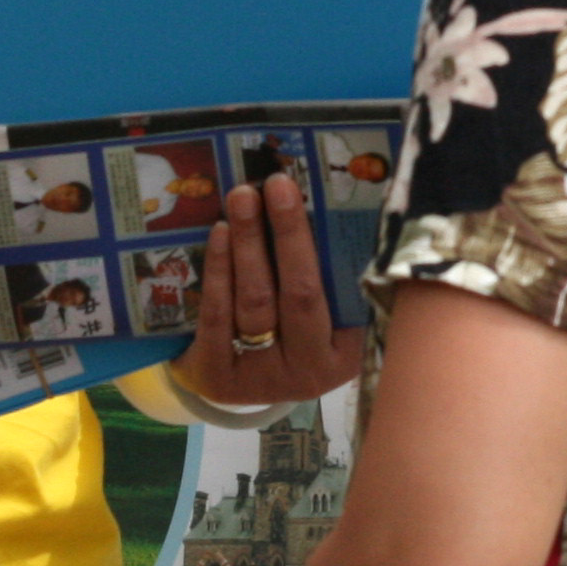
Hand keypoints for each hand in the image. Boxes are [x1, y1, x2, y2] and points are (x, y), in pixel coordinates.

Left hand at [178, 173, 368, 410]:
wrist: (231, 381)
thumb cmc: (286, 334)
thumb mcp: (320, 317)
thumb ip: (330, 276)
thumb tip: (328, 203)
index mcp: (345, 354)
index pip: (349, 297)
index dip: (340, 248)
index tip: (330, 200)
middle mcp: (309, 373)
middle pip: (301, 295)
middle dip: (289, 234)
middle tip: (278, 184)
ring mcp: (262, 378)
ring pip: (256, 301)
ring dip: (249, 242)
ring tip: (243, 197)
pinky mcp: (217, 378)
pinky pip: (218, 315)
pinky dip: (219, 269)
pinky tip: (219, 234)